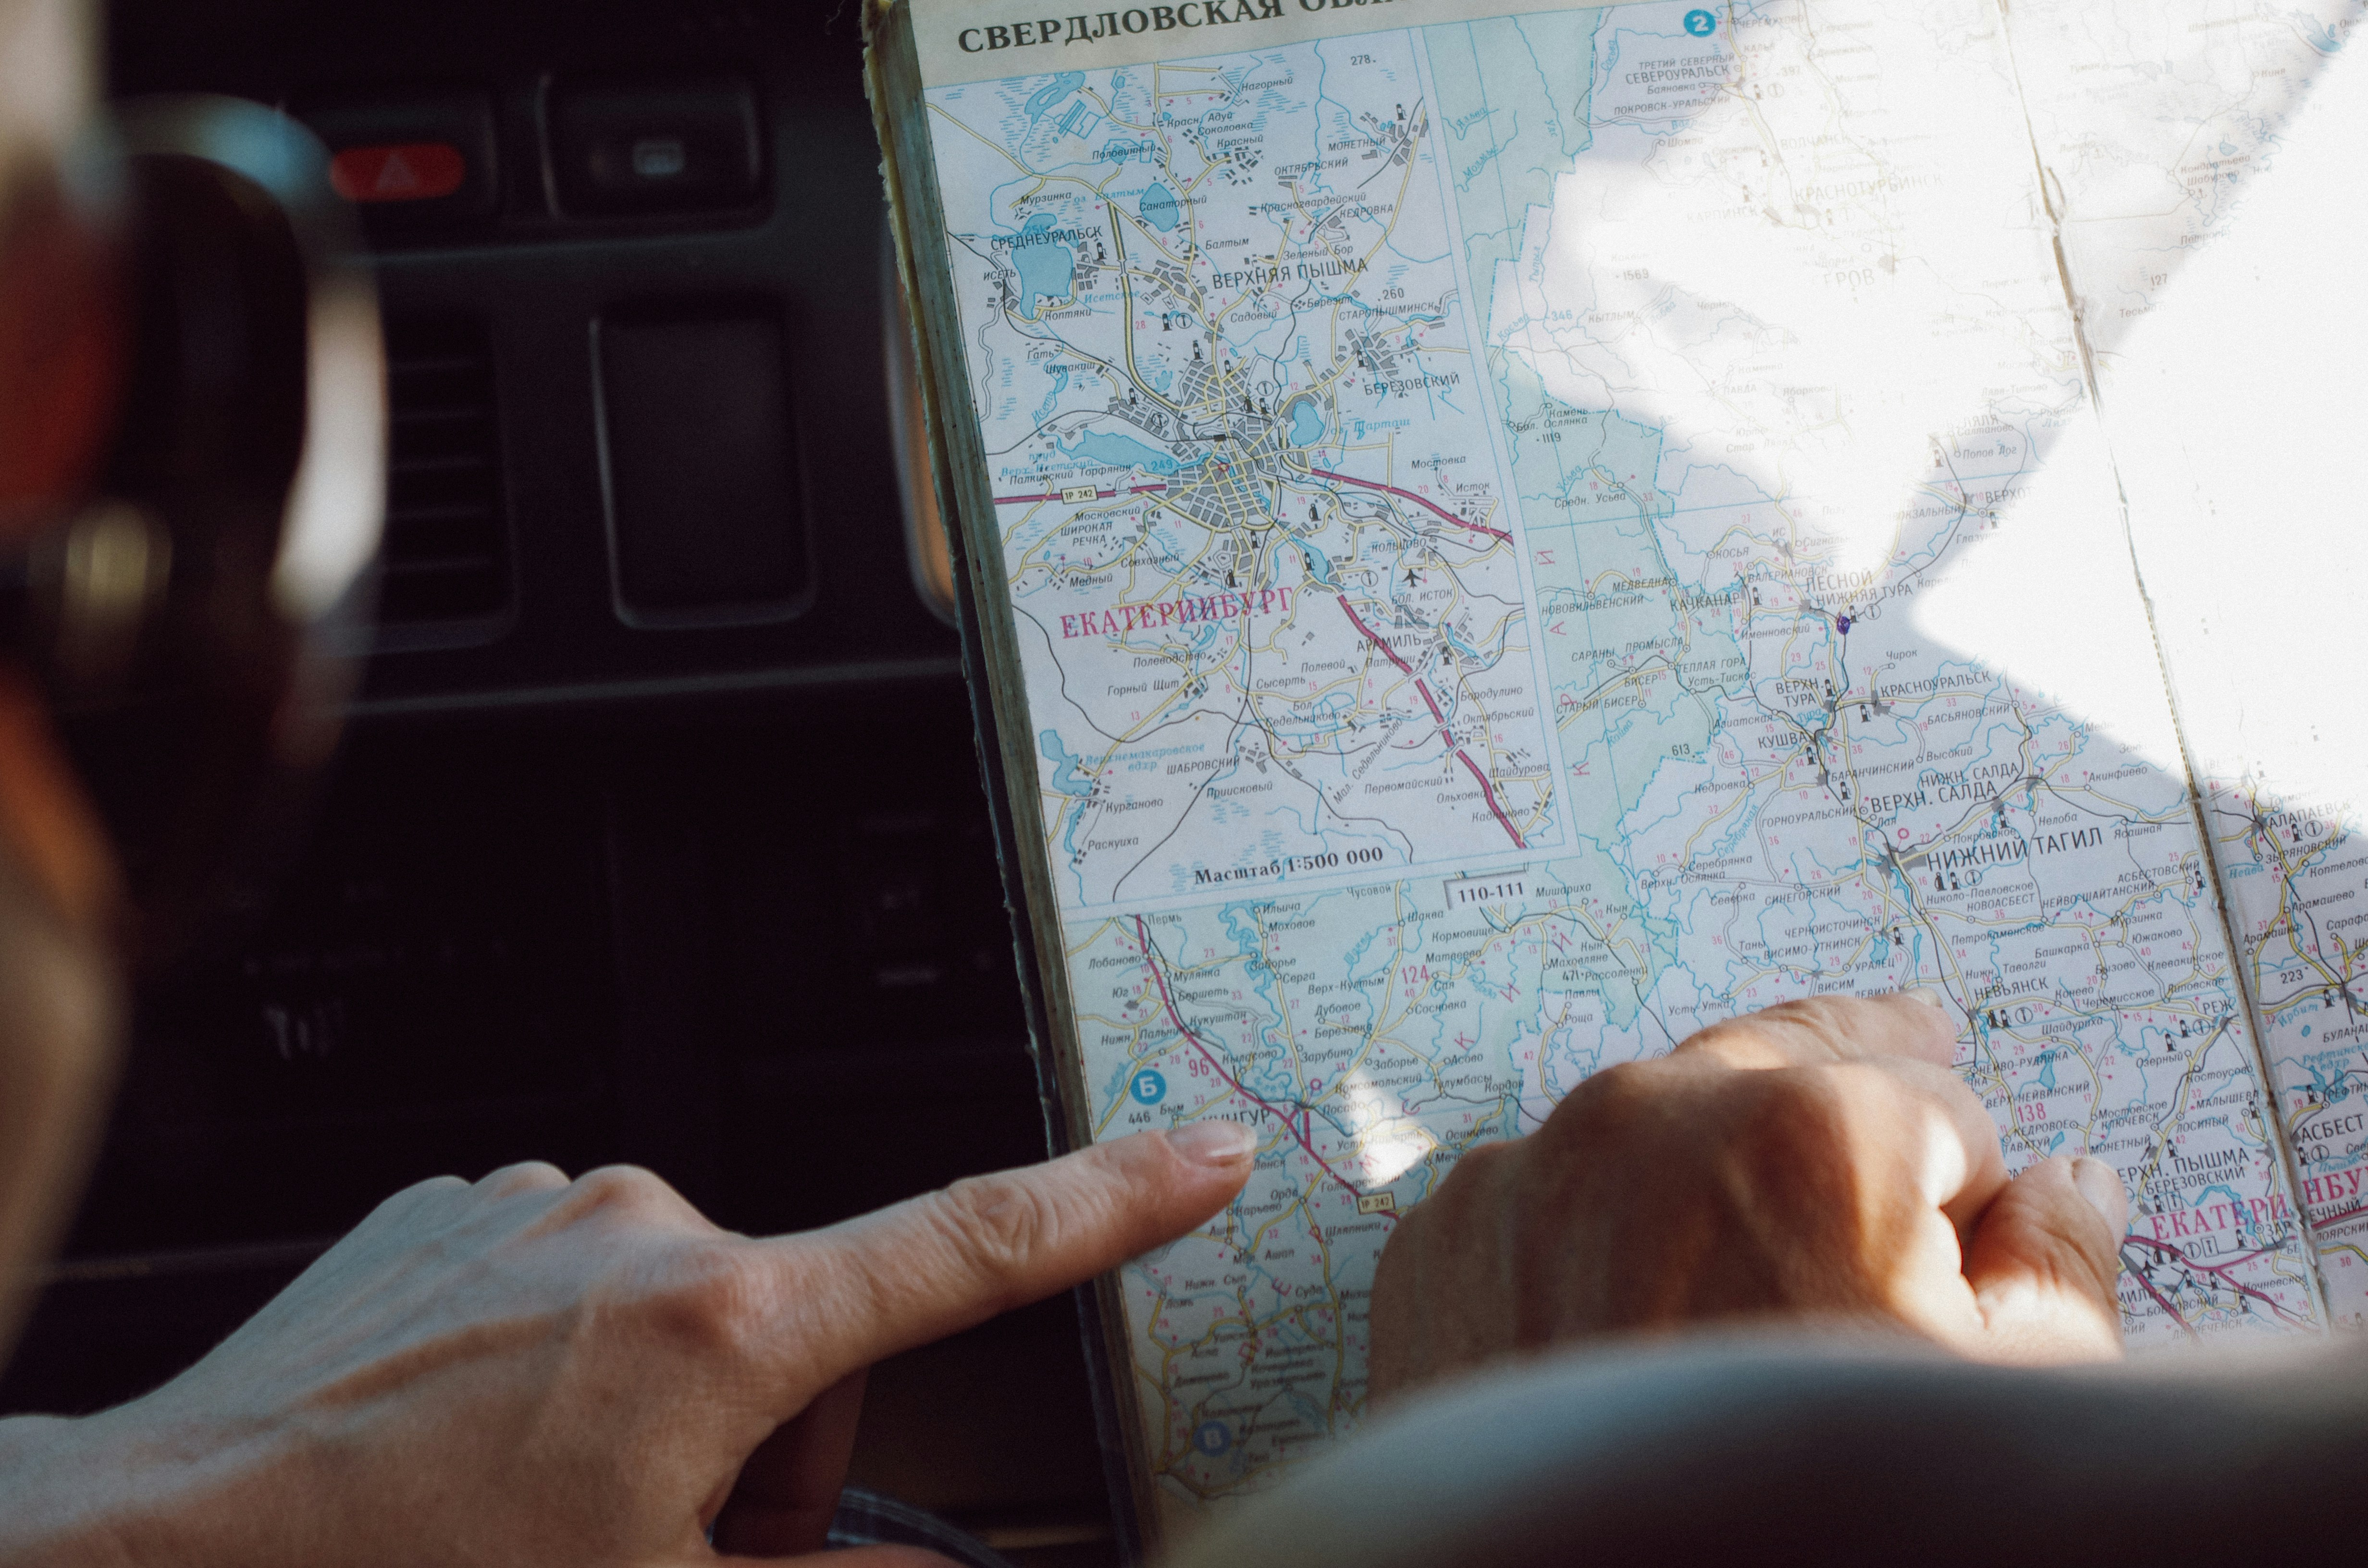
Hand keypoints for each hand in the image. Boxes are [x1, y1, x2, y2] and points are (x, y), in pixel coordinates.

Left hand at [0, 1122, 1256, 1566]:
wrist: (148, 1551)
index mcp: (720, 1324)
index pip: (972, 1243)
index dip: (1112, 1198)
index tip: (1205, 1149)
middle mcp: (644, 1224)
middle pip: (810, 1338)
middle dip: (776, 1456)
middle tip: (662, 1556)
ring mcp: (544, 1203)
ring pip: (695, 1316)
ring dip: (669, 1416)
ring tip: (544, 1511)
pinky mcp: (466, 1207)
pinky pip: (585, 1281)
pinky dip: (574, 1366)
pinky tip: (480, 1447)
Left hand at [1368, 993, 2126, 1401]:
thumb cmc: (1797, 1523)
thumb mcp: (2000, 1409)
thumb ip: (2055, 1270)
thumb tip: (2072, 1186)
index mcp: (1814, 1131)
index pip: (1943, 1105)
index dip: (1970, 1189)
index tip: (1962, 1241)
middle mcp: (1647, 1115)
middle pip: (1787, 1060)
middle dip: (1853, 1077)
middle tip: (1904, 1037)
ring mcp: (1525, 1174)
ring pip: (1651, 1119)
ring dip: (1707, 1147)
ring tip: (1755, 1199)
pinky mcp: (1438, 1239)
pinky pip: (1544, 1197)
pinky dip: (1590, 1226)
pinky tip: (1621, 1297)